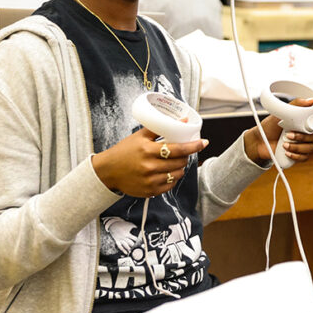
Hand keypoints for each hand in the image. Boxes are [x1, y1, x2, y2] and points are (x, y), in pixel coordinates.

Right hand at [91, 127, 205, 197]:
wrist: (107, 171)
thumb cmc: (125, 151)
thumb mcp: (140, 136)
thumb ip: (161, 128)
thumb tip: (183, 120)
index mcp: (148, 151)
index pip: (178, 149)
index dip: (193, 146)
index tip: (204, 142)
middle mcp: (149, 167)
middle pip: (180, 162)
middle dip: (186, 156)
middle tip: (183, 151)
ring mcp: (150, 181)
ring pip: (177, 174)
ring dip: (180, 167)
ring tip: (174, 161)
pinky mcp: (150, 191)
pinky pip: (170, 185)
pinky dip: (173, 178)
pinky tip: (168, 172)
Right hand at [104, 218, 138, 252]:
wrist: (114, 225)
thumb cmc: (122, 224)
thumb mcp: (129, 224)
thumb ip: (135, 227)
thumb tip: (139, 230)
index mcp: (128, 233)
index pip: (134, 238)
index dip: (138, 241)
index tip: (141, 243)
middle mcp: (124, 237)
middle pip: (131, 243)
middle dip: (134, 246)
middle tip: (138, 248)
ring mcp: (120, 240)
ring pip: (126, 246)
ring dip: (130, 249)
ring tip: (133, 251)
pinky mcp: (117, 241)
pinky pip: (120, 247)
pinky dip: (123, 250)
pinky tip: (126, 252)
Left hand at [243, 97, 312, 165]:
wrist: (259, 141)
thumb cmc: (270, 125)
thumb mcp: (281, 112)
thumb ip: (296, 105)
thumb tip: (312, 100)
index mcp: (304, 122)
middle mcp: (306, 133)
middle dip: (302, 137)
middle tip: (288, 135)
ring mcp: (303, 144)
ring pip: (311, 148)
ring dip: (298, 147)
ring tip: (284, 145)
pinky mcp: (298, 154)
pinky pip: (305, 157)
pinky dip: (296, 156)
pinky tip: (286, 152)